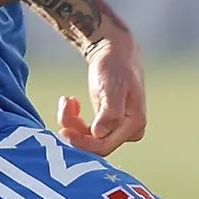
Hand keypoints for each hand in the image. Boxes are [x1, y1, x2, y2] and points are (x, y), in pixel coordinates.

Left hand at [58, 28, 145, 156]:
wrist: (115, 52)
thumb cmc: (116, 66)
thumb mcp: (113, 86)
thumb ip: (110, 113)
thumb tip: (100, 134)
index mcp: (134, 123)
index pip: (104, 146)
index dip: (81, 142)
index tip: (64, 129)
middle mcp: (128, 130)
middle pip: (94, 145)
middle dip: (74, 131)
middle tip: (65, 107)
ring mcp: (117, 128)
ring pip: (87, 140)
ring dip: (71, 123)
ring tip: (67, 100)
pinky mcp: (106, 123)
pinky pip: (85, 133)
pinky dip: (73, 121)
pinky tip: (72, 102)